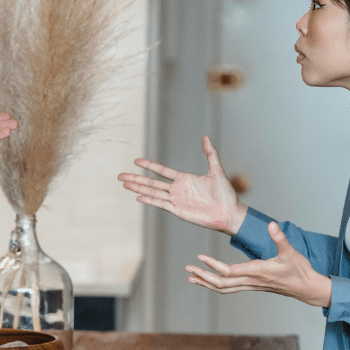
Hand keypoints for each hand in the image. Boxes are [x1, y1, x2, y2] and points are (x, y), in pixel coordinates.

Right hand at [118, 135, 245, 234]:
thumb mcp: (217, 170)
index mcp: (184, 179)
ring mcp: (176, 200)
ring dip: (138, 188)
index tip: (136, 160)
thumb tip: (206, 136)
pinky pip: (160, 204)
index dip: (149, 165)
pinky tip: (138, 197)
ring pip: (152, 192)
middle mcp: (177, 190)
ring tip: (124, 184)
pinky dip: (149, 200)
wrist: (229, 213)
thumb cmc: (225, 193)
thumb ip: (210, 153)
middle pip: (151, 182)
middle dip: (136, 178)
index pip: (162, 171)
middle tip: (120, 176)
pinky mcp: (178, 211)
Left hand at [185, 222, 331, 307]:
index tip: (200, 258)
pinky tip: (208, 281)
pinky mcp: (251, 286)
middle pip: (221, 283)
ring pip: (224, 288)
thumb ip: (280, 238)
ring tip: (191, 278)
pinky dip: (216, 285)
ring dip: (206, 283)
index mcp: (258, 272)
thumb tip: (272, 225)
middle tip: (187, 270)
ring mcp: (250, 285)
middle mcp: (251, 281)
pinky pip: (230, 288)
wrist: (306, 288)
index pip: (230, 271)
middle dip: (203, 276)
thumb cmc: (299, 269)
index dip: (214, 266)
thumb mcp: (291, 252)